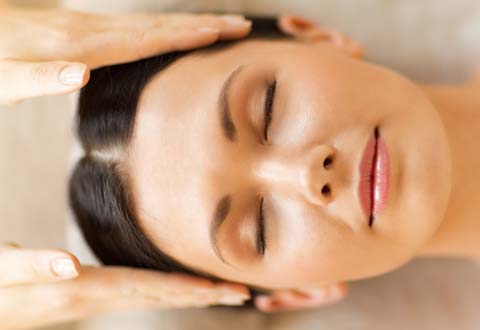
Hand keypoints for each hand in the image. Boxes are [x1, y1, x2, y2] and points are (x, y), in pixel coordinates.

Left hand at [0, 6, 250, 104]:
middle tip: (243, 25)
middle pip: (160, 25)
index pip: (146, 38)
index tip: (224, 32)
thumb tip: (78, 74)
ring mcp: (87, 26)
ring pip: (152, 22)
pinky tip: (174, 33)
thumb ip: (37, 78)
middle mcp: (90, 30)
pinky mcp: (83, 29)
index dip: (187, 35)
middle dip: (204, 24)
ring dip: (191, 23)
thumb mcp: (1, 81)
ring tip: (223, 25)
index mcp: (80, 46)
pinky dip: (167, 28)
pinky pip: (138, 27)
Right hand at [0, 242, 249, 329]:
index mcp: (82, 289)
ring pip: (151, 295)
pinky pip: (134, 291)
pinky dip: (163, 288)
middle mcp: (93, 296)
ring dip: (188, 293)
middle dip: (203, 294)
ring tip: (221, 291)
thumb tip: (71, 265)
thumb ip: (32, 266)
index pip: (148, 287)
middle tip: (243, 293)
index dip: (188, 287)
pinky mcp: (83, 293)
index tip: (225, 289)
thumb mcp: (0, 271)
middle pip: (160, 295)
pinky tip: (172, 284)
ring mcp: (90, 298)